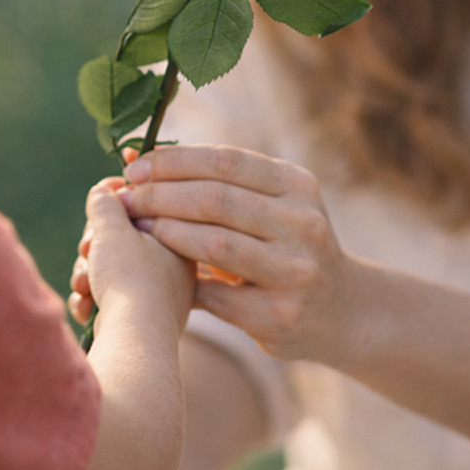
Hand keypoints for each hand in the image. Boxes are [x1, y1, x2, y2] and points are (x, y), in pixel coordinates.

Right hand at [69, 178, 194, 333]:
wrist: (133, 341)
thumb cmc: (130, 278)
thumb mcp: (115, 228)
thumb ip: (107, 203)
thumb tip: (105, 192)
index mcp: (178, 242)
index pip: (143, 212)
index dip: (116, 207)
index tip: (101, 207)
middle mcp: (171, 272)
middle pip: (122, 243)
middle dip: (95, 247)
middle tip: (88, 251)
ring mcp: (154, 300)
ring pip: (110, 272)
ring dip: (88, 274)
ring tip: (83, 283)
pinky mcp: (136, 325)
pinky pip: (108, 301)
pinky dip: (91, 300)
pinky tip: (84, 306)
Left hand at [121, 145, 355, 364]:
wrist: (343, 311)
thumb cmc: (286, 245)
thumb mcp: (271, 204)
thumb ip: (215, 182)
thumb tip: (136, 154)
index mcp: (297, 186)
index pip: (226, 161)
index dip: (173, 161)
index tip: (134, 166)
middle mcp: (303, 224)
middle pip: (215, 199)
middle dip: (160, 196)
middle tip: (126, 198)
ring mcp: (295, 271)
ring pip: (215, 243)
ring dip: (166, 233)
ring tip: (136, 229)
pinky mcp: (280, 315)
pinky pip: (216, 294)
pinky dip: (182, 282)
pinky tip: (158, 275)